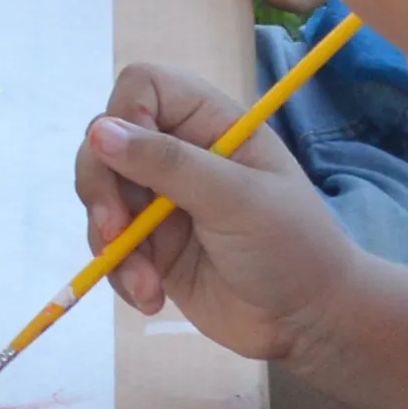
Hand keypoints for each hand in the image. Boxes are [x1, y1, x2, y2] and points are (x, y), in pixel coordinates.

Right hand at [69, 61, 364, 367]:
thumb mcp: (236, 200)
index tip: (129, 161)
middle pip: (104, 142)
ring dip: (113, 242)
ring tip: (148, 284)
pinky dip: (119, 271)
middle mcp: (178, 154)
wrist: (308, 321)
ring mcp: (160, 200)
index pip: (143, 87)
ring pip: (99, 196)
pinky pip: (108, 245)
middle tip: (117, 231)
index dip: (124, 115)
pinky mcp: (149, 244)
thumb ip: (169, 163)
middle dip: (102, 189)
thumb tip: (100, 132)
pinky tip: (151, 297)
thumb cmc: (291, 246)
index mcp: (209, 123)